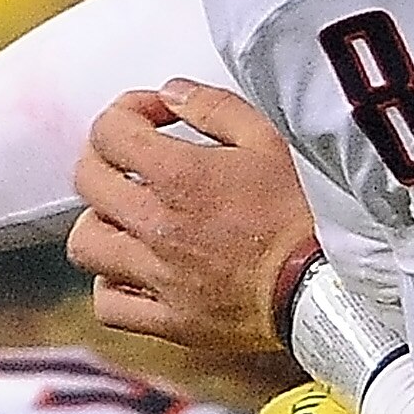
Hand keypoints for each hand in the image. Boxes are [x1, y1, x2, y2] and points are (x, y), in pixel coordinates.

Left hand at [69, 78, 316, 352]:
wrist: (327, 287)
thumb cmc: (305, 213)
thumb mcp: (270, 140)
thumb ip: (214, 108)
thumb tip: (171, 93)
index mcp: (178, 175)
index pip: (109, 130)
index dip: (127, 112)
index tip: (157, 118)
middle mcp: (155, 225)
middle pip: (86, 180)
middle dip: (106, 158)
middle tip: (134, 160)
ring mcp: (156, 276)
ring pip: (86, 243)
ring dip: (102, 223)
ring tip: (130, 218)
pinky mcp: (168, 320)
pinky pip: (109, 304)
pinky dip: (113, 285)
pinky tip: (136, 272)